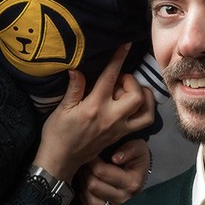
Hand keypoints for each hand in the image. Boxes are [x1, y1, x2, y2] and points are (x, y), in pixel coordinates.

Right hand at [33, 45, 154, 183]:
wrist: (61, 161)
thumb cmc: (57, 134)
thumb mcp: (62, 109)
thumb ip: (74, 88)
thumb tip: (77, 68)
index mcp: (94, 106)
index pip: (110, 77)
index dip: (119, 58)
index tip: (126, 44)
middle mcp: (111, 117)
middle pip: (137, 95)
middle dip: (131, 81)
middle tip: (118, 79)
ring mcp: (119, 128)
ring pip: (146, 112)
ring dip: (143, 97)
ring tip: (130, 91)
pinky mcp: (121, 136)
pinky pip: (142, 123)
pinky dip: (144, 111)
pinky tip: (132, 105)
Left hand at [79, 139, 151, 204]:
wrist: (139, 172)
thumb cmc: (136, 159)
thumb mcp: (138, 147)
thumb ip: (129, 150)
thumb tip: (116, 158)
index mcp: (132, 182)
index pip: (100, 171)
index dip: (91, 161)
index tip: (90, 155)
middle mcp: (126, 199)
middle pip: (93, 186)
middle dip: (85, 172)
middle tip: (85, 164)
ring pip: (90, 201)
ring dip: (83, 187)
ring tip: (85, 176)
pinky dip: (85, 203)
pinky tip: (87, 191)